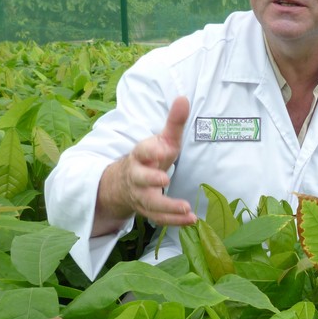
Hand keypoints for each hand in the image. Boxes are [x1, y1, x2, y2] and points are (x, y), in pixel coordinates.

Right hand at [93, 96, 196, 233]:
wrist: (126, 182)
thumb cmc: (151, 158)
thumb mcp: (162, 140)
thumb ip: (174, 122)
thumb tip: (183, 98)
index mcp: (140, 156)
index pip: (141, 151)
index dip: (150, 151)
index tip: (162, 150)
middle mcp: (137, 176)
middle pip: (140, 178)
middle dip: (150, 179)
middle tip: (165, 179)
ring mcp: (140, 195)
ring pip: (150, 203)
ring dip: (167, 207)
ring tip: (186, 208)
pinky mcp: (147, 210)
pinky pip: (159, 218)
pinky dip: (174, 221)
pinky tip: (191, 220)